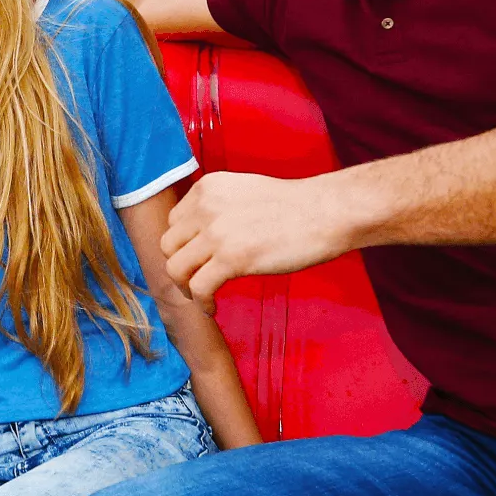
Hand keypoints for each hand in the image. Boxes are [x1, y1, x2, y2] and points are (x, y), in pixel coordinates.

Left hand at [161, 171, 355, 312]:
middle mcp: (205, 206)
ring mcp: (217, 232)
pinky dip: (201, 303)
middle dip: (180, 267)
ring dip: (186, 288)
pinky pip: (198, 288)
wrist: (326, 212)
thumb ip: (218, 208)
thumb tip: (201, 236)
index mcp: (207, 187)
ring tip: (202, 296)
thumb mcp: (243, 192)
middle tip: (196, 281)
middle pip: (168, 245)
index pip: (173, 221)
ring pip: (175, 268)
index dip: (183, 245)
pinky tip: (213, 308)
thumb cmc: (294, 206)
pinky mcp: (232, 258)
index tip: (196, 260)